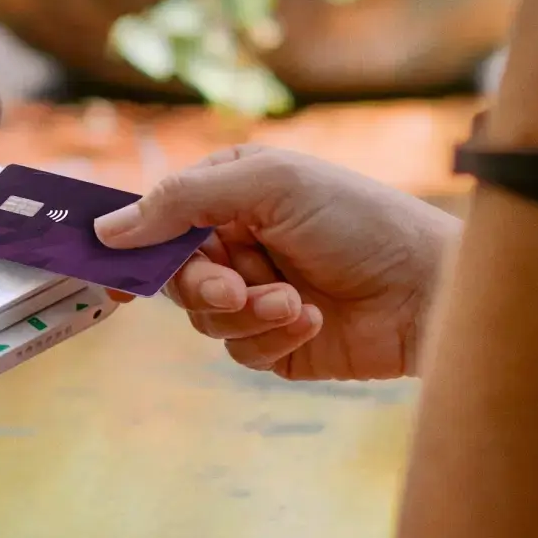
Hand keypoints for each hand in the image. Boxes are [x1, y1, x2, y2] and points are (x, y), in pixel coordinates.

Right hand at [96, 147, 456, 379]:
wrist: (428, 289)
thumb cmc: (361, 221)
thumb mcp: (272, 185)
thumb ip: (184, 200)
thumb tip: (108, 227)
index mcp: (235, 193)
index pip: (164, 217)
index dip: (143, 243)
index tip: (120, 265)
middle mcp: (241, 242)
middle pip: (176, 275)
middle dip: (204, 284)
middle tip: (235, 287)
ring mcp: (258, 294)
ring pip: (205, 318)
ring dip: (248, 313)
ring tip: (295, 301)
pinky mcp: (278, 343)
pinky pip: (240, 351)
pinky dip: (273, 338)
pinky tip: (312, 320)